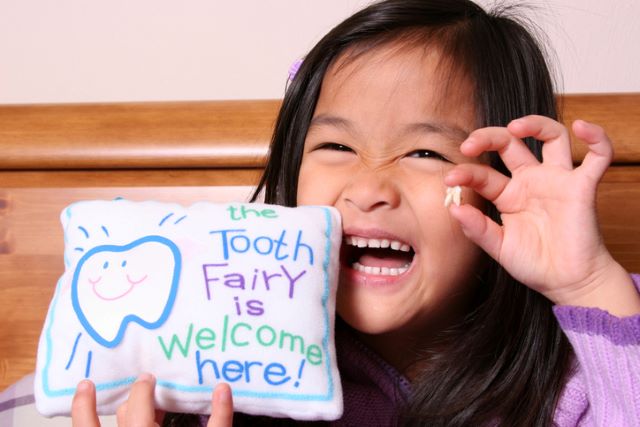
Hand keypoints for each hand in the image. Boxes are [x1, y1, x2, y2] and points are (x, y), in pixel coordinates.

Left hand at [71, 374, 233, 426]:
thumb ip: (218, 421)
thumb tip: (224, 388)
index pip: (142, 405)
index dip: (144, 388)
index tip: (150, 378)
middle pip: (124, 414)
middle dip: (132, 396)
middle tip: (141, 382)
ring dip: (84, 408)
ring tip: (84, 387)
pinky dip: (85, 422)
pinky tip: (82, 414)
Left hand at [445, 115, 638, 314]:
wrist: (568, 283)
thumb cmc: (535, 265)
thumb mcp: (499, 248)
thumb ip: (477, 229)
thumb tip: (454, 209)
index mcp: (508, 195)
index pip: (483, 174)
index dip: (466, 173)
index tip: (450, 179)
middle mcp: (531, 182)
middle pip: (510, 144)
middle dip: (488, 137)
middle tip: (469, 144)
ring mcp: (557, 181)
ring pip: (551, 137)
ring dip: (535, 124)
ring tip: (515, 126)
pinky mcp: (583, 187)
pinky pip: (597, 156)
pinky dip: (595, 137)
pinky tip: (581, 127)